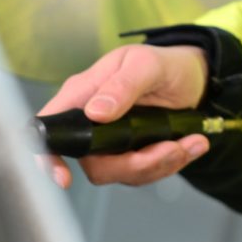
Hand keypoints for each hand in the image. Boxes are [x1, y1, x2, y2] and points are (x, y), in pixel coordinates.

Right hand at [37, 43, 212, 188]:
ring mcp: (111, 141)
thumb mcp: (147, 64)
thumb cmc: (165, 63)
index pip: (50, 128)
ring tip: (190, 143)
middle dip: (134, 164)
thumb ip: (123, 85)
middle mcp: (91, 121)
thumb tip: (95, 113)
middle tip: (171, 148)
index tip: (64, 178)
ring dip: (160, 164)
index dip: (48, 156)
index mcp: (83, 94)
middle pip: (92, 163)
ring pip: (122, 173)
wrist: (193, 77)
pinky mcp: (132, 153)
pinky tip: (190, 145)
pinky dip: (170, 164)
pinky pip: (143, 173)